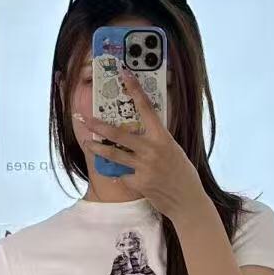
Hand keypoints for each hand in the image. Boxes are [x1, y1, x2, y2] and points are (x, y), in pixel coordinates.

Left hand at [77, 66, 206, 220]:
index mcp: (163, 137)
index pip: (146, 108)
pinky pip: (123, 174)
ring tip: (87, 143)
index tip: (124, 74)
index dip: (135, 89)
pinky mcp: (138, 182)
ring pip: (114, 155)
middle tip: (86, 119)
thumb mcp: (173, 150)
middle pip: (119, 134)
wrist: (187, 200)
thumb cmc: (182, 173)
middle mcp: (152, 150)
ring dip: (98, 149)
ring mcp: (144, 167)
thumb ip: (156, 140)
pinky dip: (122, 174)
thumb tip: (140, 132)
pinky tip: (125, 176)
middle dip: (99, 126)